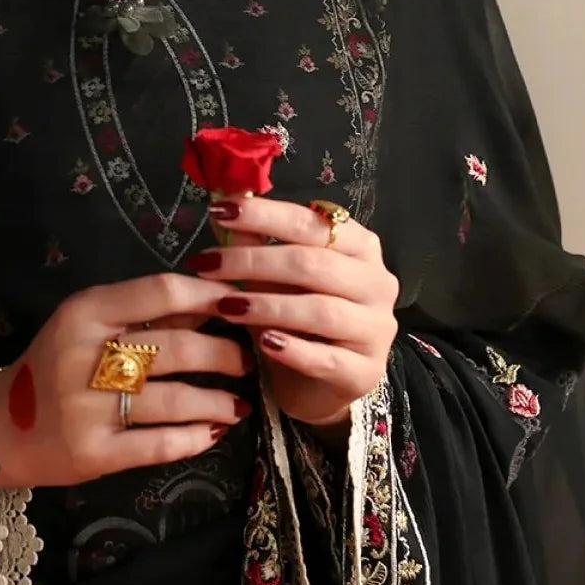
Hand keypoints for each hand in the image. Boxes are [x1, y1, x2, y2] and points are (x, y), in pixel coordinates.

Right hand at [0, 272, 255, 489]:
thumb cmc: (52, 366)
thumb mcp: (87, 325)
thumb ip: (143, 314)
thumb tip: (214, 301)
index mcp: (84, 312)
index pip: (162, 292)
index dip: (211, 297)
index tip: (241, 305)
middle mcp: (84, 355)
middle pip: (178, 348)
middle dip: (225, 356)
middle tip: (246, 361)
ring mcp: (87, 408)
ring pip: (176, 401)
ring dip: (219, 403)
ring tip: (239, 403)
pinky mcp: (93, 453)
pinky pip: (160, 445)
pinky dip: (195, 438)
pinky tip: (213, 432)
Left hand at [184, 194, 398, 430]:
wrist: (315, 384)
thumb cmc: (294, 319)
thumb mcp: (271, 277)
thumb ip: (252, 241)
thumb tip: (223, 201)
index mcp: (359, 246)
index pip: (311, 222)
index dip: (265, 215)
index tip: (220, 211)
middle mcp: (377, 282)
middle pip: (314, 264)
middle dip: (254, 261)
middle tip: (207, 264)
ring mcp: (376, 329)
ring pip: (321, 310)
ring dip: (267, 305)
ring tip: (225, 306)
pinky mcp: (365, 371)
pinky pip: (327, 358)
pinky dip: (293, 349)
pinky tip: (263, 342)